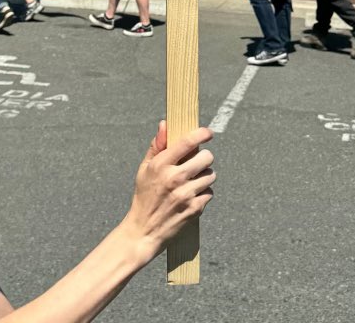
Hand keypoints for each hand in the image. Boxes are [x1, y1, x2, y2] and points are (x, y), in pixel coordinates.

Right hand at [121, 123, 214, 264]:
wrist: (144, 231)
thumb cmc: (144, 197)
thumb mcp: (144, 169)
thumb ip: (157, 146)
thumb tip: (165, 124)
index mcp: (161, 165)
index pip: (187, 142)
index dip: (201, 134)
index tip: (208, 132)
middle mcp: (175, 178)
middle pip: (206, 157)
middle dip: (204, 158)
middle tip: (197, 162)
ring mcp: (186, 194)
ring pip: (211, 175)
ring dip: (205, 176)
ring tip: (193, 181)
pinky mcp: (195, 209)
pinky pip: (210, 192)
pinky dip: (203, 193)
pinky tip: (192, 196)